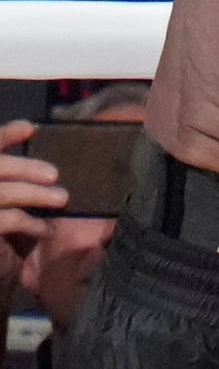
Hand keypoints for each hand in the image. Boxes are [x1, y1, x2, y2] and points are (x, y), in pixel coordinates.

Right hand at [0, 120, 65, 297]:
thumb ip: (22, 184)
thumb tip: (52, 164)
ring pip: (1, 193)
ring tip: (63, 199)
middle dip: (24, 167)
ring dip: (34, 194)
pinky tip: (47, 229)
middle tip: (54, 174)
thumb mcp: (16, 206)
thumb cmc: (8, 240)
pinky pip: (6, 220)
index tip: (30, 127)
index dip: (4, 135)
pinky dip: (30, 222)